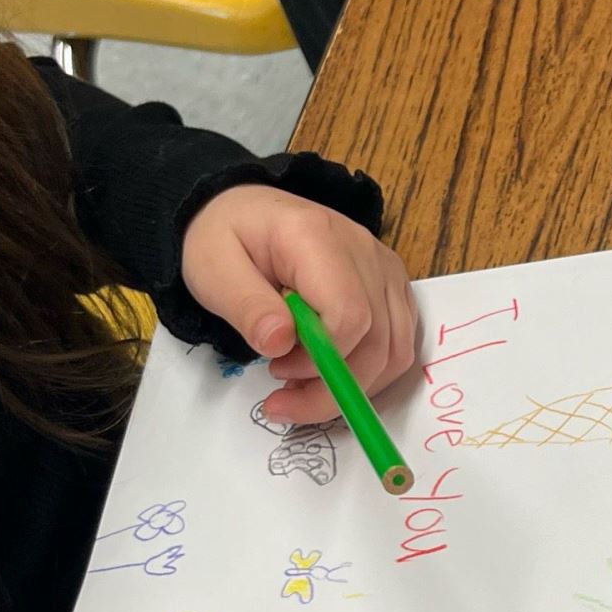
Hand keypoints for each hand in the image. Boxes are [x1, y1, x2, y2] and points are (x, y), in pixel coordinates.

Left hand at [181, 184, 417, 425]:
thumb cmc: (224, 238)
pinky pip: (398, 343)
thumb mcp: (213, 270)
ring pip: (395, 350)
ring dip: (353, 386)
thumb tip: (280, 344)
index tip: (276, 368)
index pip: (350, 315)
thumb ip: (247, 306)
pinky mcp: (389, 285)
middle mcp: (364, 250)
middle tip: (283, 401)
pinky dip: (369, 372)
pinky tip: (328, 372)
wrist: (240, 210)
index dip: (321, 360)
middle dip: (334, 387)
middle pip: (378, 341)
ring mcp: (383, 268)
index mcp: (317, 238)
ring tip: (302, 387)